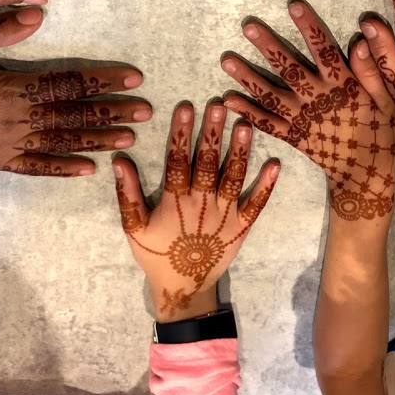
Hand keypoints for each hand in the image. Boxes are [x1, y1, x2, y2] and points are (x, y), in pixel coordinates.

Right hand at [0, 8, 151, 174]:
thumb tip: (38, 14)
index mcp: (10, 88)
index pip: (67, 82)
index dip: (102, 79)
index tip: (134, 77)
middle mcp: (17, 120)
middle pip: (74, 114)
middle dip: (112, 111)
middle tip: (146, 111)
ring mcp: (8, 145)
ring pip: (63, 141)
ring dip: (98, 139)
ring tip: (129, 138)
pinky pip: (37, 167)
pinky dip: (63, 168)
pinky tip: (88, 170)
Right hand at [112, 102, 280, 321]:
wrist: (184, 288)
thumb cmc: (156, 255)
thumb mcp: (133, 228)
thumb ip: (128, 194)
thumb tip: (119, 161)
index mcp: (174, 202)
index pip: (177, 160)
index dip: (181, 133)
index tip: (185, 107)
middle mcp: (202, 204)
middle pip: (208, 163)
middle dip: (213, 134)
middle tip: (220, 105)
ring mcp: (225, 216)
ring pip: (233, 178)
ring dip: (240, 151)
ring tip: (246, 125)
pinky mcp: (242, 228)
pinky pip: (256, 205)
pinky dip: (266, 186)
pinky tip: (275, 164)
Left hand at [220, 0, 394, 227]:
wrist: (366, 173)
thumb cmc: (380, 130)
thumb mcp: (388, 100)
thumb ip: (374, 71)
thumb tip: (361, 38)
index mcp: (343, 86)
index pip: (324, 50)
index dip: (309, 27)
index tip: (293, 5)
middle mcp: (318, 99)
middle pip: (289, 68)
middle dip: (268, 46)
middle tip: (247, 26)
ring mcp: (301, 119)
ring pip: (271, 95)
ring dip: (247, 77)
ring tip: (226, 60)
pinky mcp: (292, 136)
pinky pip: (266, 123)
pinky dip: (247, 112)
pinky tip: (227, 99)